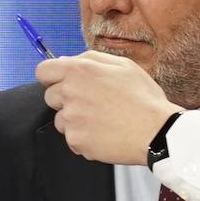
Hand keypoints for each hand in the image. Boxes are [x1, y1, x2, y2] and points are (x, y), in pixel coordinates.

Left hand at [36, 51, 178, 164]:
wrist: (156, 131)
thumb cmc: (143, 98)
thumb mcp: (123, 65)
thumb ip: (91, 59)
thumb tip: (70, 61)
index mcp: (79, 70)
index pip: (43, 71)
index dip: (52, 77)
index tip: (62, 83)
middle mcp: (70, 93)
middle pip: (50, 96)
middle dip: (65, 99)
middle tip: (92, 103)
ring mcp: (72, 119)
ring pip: (60, 120)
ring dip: (74, 120)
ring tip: (101, 120)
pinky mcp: (76, 141)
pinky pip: (72, 139)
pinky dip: (85, 138)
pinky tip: (104, 134)